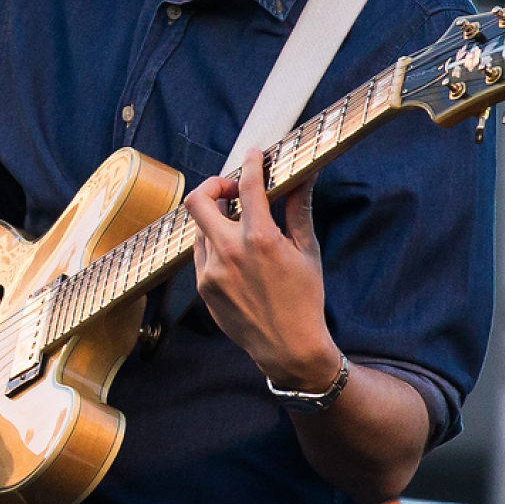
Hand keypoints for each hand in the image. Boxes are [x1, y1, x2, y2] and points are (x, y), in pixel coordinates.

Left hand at [184, 148, 339, 389]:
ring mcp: (212, 272)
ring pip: (198, 226)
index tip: (253, 155)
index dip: (250, 163)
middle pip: (197, 200)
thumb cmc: (304, 299)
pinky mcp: (204, 288)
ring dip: (215, 216)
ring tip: (237, 221)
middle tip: (232, 189)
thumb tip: (304, 177)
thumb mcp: (307, 251)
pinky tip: (234, 251)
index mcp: (260, 239)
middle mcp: (230, 252)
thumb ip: (299, 209)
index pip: (246, 185)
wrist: (288, 348)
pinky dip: (214, 243)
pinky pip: (201, 253)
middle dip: (213, 185)